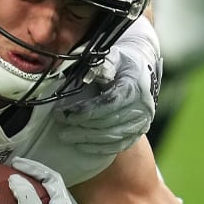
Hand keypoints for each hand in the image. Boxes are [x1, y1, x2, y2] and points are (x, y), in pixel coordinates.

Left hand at [58, 18, 160, 155]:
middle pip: (108, 123)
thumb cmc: (123, 61)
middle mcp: (142, 107)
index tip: (61, 114)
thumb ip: (102, 66)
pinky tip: (82, 146)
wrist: (144, 68)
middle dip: (81, 128)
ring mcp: (142, 121)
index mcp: (134, 87)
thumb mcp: (113, 56)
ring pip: (112, 137)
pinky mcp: (139, 132)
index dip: (83, 112)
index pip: (107, 104)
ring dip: (87, 140)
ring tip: (66, 137)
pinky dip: (100, 147)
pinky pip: (120, 145)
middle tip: (59, 129)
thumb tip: (89, 75)